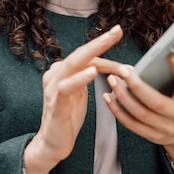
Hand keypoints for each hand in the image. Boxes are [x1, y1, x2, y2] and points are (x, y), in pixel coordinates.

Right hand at [24, 24, 127, 173]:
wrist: (53, 143)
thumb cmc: (68, 116)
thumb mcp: (81, 92)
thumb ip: (88, 76)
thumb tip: (112, 66)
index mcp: (63, 71)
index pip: (86, 55)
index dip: (104, 48)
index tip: (119, 36)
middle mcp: (56, 74)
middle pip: (80, 53)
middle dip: (100, 41)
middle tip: (117, 30)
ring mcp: (53, 88)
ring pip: (73, 64)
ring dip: (92, 52)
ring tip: (108, 41)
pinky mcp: (55, 103)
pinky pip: (65, 87)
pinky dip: (79, 78)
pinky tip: (92, 72)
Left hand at [103, 53, 173, 173]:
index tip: (171, 54)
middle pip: (156, 102)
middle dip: (137, 86)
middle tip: (122, 69)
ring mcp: (165, 128)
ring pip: (140, 113)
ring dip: (123, 96)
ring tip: (112, 79)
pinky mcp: (151, 136)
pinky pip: (131, 124)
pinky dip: (117, 110)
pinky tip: (108, 97)